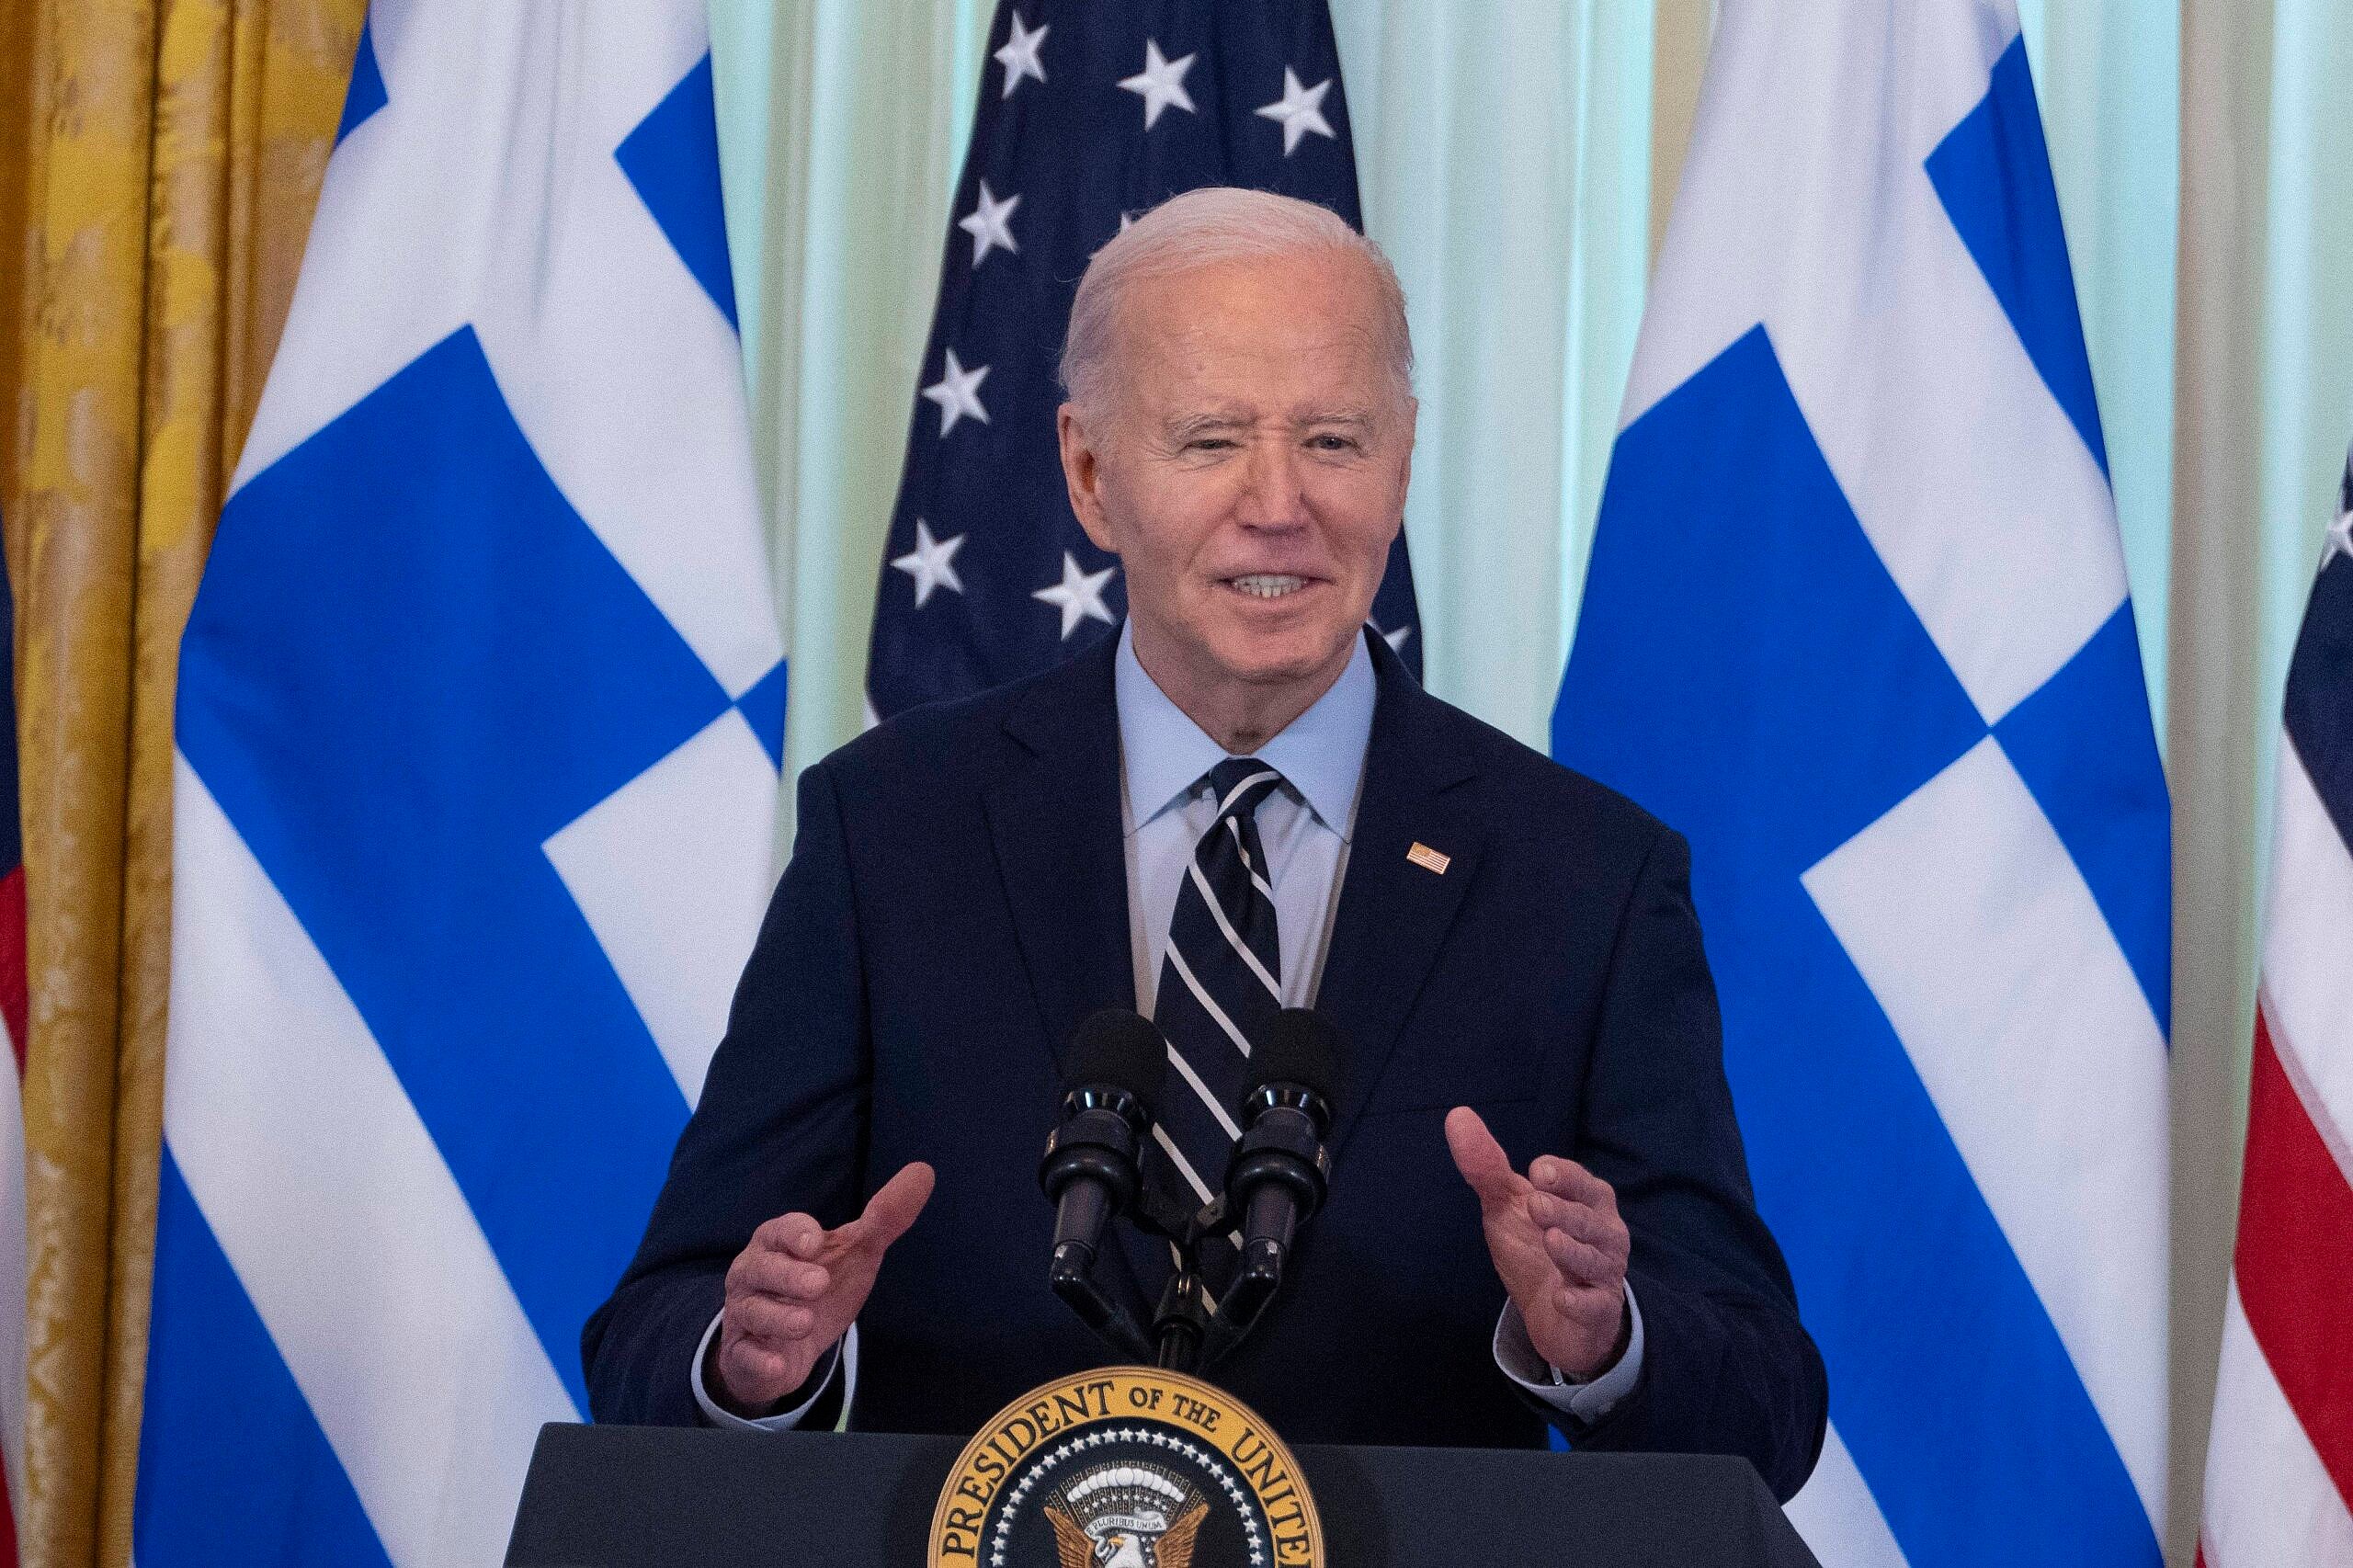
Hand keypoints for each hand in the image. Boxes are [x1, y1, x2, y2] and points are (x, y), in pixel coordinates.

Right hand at [711, 1162, 934, 1414]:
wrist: (788, 1344)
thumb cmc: (817, 1286)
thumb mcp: (855, 1252)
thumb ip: (885, 1217)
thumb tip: (924, 1171)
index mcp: (777, 1243)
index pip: (779, 1230)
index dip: (795, 1234)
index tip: (815, 1243)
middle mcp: (753, 1274)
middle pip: (759, 1267)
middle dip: (787, 1275)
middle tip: (818, 1283)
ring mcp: (745, 1314)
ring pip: (751, 1311)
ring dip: (778, 1317)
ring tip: (806, 1322)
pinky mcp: (745, 1354)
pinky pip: (745, 1355)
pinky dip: (762, 1360)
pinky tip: (779, 1363)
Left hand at [1445, 1108, 1630, 1378]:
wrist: (1554, 1314)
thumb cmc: (1536, 1245)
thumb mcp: (1509, 1204)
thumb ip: (1488, 1166)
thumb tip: (1457, 1115)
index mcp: (1587, 1199)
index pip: (1580, 1181)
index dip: (1561, 1176)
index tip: (1538, 1173)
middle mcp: (1604, 1231)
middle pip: (1587, 1218)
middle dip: (1563, 1211)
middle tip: (1535, 1205)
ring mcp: (1604, 1272)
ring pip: (1593, 1260)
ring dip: (1572, 1252)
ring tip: (1550, 1241)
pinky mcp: (1599, 1310)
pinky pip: (1595, 1306)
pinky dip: (1580, 1302)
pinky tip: (1562, 1298)